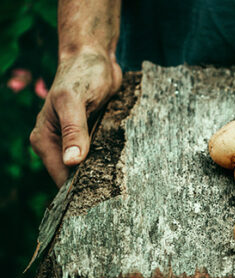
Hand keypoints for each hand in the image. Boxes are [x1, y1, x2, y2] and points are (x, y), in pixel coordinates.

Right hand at [29, 48, 121, 186]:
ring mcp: (76, 142)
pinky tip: (127, 170)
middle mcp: (57, 144)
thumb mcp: (74, 101)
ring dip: (104, 174)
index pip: (60, 175)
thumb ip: (74, 131)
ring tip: (123, 186)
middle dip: (93, 184)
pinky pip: (102, 156)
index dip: (77, 188)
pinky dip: (112, 162)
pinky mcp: (93, 137)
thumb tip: (72, 162)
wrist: (96, 58)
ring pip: (89, 168)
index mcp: (44, 139)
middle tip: (117, 195)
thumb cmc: (81, 74)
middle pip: (74, 176)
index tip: (100, 199)